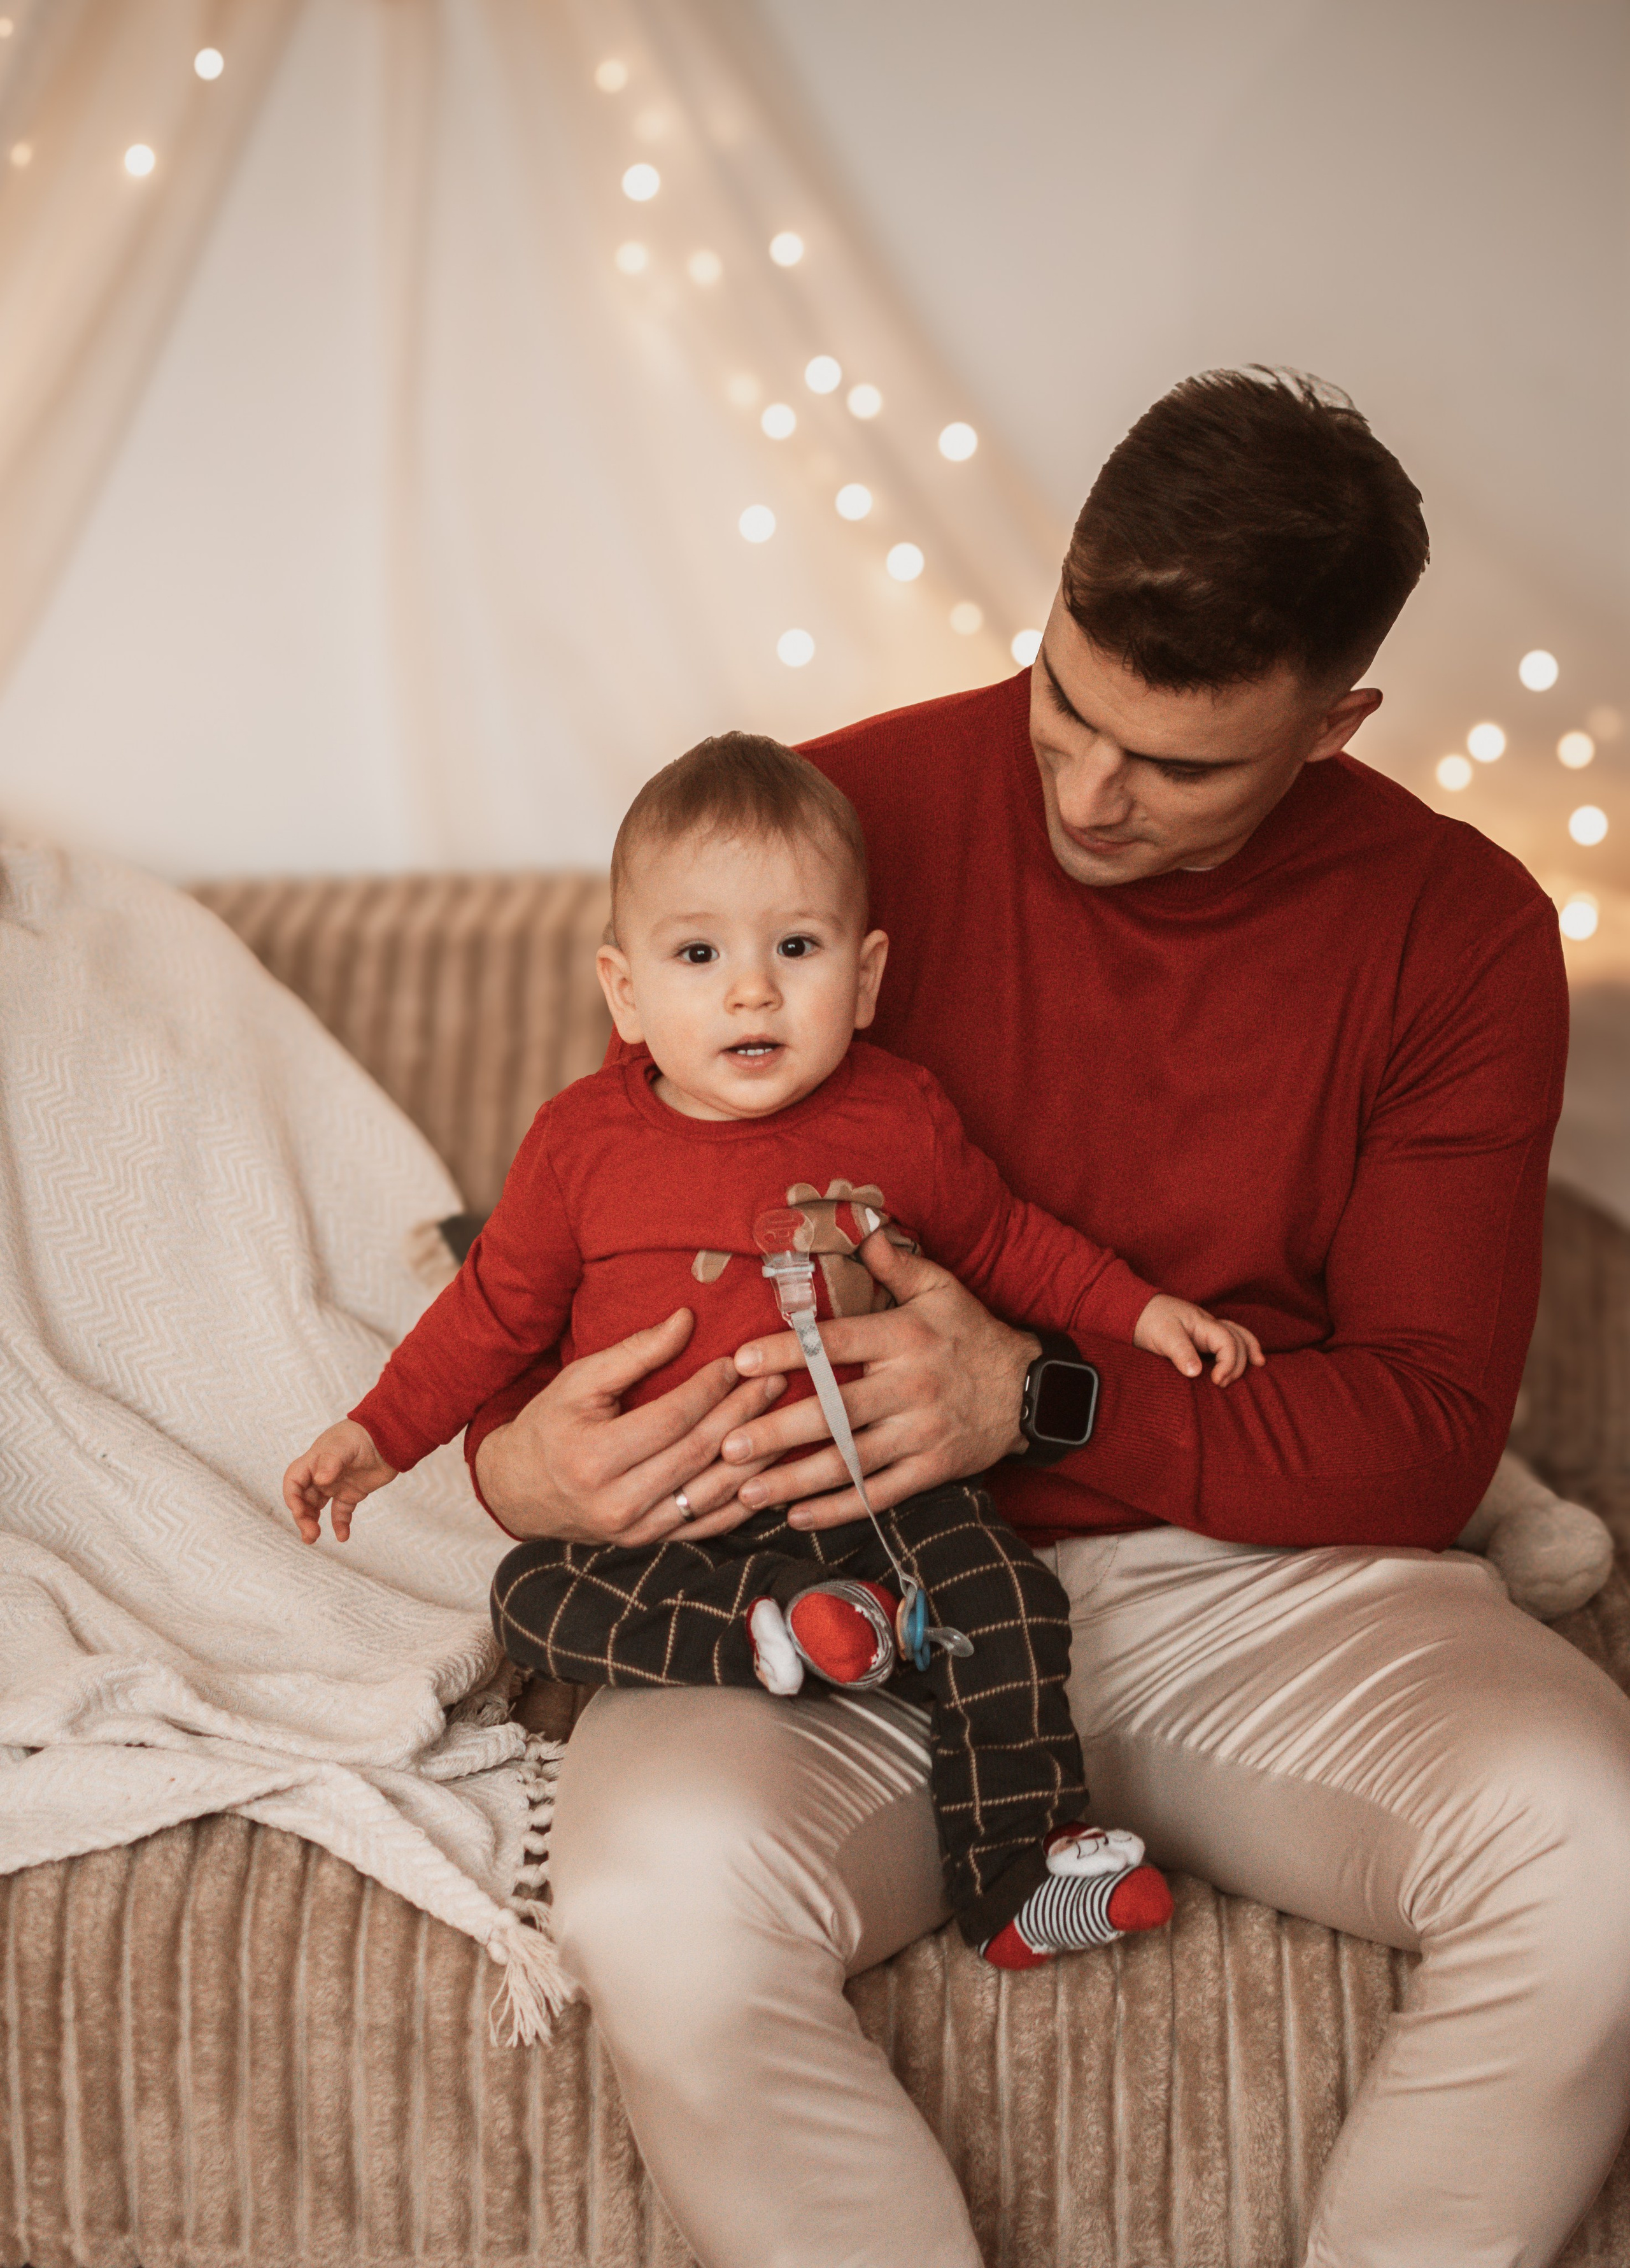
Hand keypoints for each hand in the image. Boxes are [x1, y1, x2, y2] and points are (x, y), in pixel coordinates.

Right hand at [283, 1420, 397, 1542]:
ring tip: (314, 1538)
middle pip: (303, 1499)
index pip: (293, 1481)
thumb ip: (331, 1462)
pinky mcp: (352, 1493)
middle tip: (310, 1534)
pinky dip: (340, 1525)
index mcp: (314, 1461)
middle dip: (302, 1517)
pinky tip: (343, 1536)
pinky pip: (341, 1512)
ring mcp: (336, 1485)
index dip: (292, 1498)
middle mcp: (321, 1475)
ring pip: (318, 1508)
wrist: (390, 1436)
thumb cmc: (363, 1434)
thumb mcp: (344, 1445)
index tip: (300, 1512)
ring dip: (313, 1523)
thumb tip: (320, 1480)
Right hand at [473, 1307, 789, 1547]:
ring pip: (712, 1493)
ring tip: (783, 1421)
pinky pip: (708, 1524)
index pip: (671, 1419)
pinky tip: (769, 1473)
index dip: (709, 1389)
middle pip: (698, 1453)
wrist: (519, 1490)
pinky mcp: (650, 1543)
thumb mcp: (580, 1381)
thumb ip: (635, 1352)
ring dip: (755, 1457)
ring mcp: (636, 1529)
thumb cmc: (550, 1426)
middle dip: (742, 1414)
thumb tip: (686, 1319)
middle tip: (776, 1382)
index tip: (737, 1362)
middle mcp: (616, 1502)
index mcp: (593, 1457)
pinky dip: (743, 1501)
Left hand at [723, 1230, 1038, 1530]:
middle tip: (727, 1444)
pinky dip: (837, 1510)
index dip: (788, 1352)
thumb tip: (858, 1223)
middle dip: (777, 1431)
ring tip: (746, 1491)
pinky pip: (879, 1495)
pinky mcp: (933, 1470)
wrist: (1029, 1390)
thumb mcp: (940, 1289)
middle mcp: (911, 1387)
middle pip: (835, 1413)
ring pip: (850, 1462)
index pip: (836, 1344)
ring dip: (795, 1480)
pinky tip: (796, 1517)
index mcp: (905, 1337)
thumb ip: (892, 1264)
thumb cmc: (971, 1333)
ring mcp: (922, 1433)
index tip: (742, 1361)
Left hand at [1134, 1294, 1264, 1386]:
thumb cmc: (1149, 1320)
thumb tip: (1196, 1372)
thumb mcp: (1163, 1336)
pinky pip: (1227, 1340)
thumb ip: (1181, 1352)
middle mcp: (1209, 1325)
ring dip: (1248, 1350)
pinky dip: (1239, 1348)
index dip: (1228, 1364)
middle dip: (1237, 1363)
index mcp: (1203, 1324)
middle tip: (1222, 1384)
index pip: (1228, 1342)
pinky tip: (1245, 1357)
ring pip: (1237, 1336)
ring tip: (1258, 1365)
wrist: (1133, 1309)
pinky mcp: (1200, 1337)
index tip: (1216, 1382)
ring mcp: (1206, 1329)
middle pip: (1237, 1340)